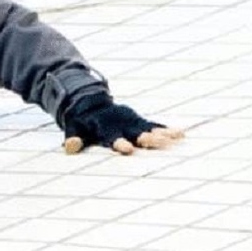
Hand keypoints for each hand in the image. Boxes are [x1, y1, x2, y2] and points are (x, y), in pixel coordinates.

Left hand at [61, 92, 184, 154]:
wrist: (89, 101)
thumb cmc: (81, 121)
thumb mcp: (73, 127)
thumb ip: (73, 137)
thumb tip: (70, 147)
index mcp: (104, 129)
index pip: (112, 137)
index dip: (119, 143)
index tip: (128, 149)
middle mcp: (121, 125)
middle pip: (135, 133)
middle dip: (145, 138)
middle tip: (156, 142)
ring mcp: (131, 122)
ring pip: (148, 128)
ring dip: (161, 134)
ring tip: (175, 139)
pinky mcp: (138, 120)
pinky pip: (154, 125)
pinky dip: (166, 130)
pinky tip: (181, 135)